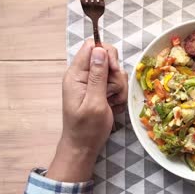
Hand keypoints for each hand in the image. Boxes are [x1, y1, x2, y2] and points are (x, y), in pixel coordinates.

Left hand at [47, 40, 127, 181]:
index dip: (107, 54)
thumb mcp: (95, 102)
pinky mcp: (100, 91)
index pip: (92, 47)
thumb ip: (97, 75)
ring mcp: (92, 83)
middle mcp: (83, 75)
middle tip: (113, 91)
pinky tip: (113, 105)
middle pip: (107, 57)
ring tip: (112, 102)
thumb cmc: (87, 128)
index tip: (114, 70)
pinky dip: (118, 94)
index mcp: (76, 74)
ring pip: (114, 71)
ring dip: (118, 86)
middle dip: (116, 73)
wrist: (84, 147)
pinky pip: (115, 83)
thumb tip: (100, 49)